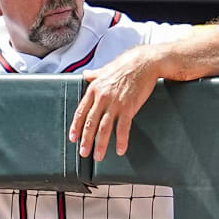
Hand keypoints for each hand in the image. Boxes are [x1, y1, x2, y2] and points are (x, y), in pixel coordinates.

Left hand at [69, 46, 162, 160]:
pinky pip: (123, 128)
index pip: (81, 111)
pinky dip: (121, 140)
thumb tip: (86, 74)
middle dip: (86, 140)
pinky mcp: (129, 107)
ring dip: (100, 144)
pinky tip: (120, 150)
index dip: (76, 126)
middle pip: (90, 123)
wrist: (145, 62)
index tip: (73, 137)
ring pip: (104, 128)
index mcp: (94, 89)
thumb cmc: (126, 65)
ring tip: (98, 156)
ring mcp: (115, 103)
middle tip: (83, 152)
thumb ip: (95, 74)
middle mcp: (102, 97)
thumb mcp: (106, 69)